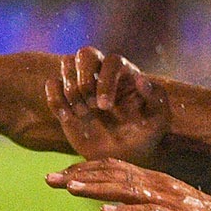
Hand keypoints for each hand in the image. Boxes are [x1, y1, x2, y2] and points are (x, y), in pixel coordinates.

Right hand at [44, 47, 170, 163]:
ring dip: (70, 88)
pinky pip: (51, 85)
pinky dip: (55, 99)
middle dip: (84, 78)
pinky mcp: (65, 99)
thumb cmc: (145, 135)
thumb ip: (156, 98)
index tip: (105, 107)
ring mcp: (82, 85)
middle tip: (89, 104)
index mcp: (125, 74)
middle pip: (85, 53)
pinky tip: (67, 118)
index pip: (112, 61)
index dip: (106, 80)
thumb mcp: (159, 120)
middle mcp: (102, 74)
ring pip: (66, 63)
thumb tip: (141, 79)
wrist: (124, 156)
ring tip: (81, 113)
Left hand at [46, 158, 210, 210]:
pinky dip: (126, 210)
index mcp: (157, 183)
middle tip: (49, 178)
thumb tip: (132, 209)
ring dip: (96, 188)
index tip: (61, 175)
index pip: (115, 170)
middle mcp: (160, 186)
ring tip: (69, 187)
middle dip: (80, 176)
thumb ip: (153, 207)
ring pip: (126, 189)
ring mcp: (169, 201)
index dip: (86, 171)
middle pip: (113, 175)